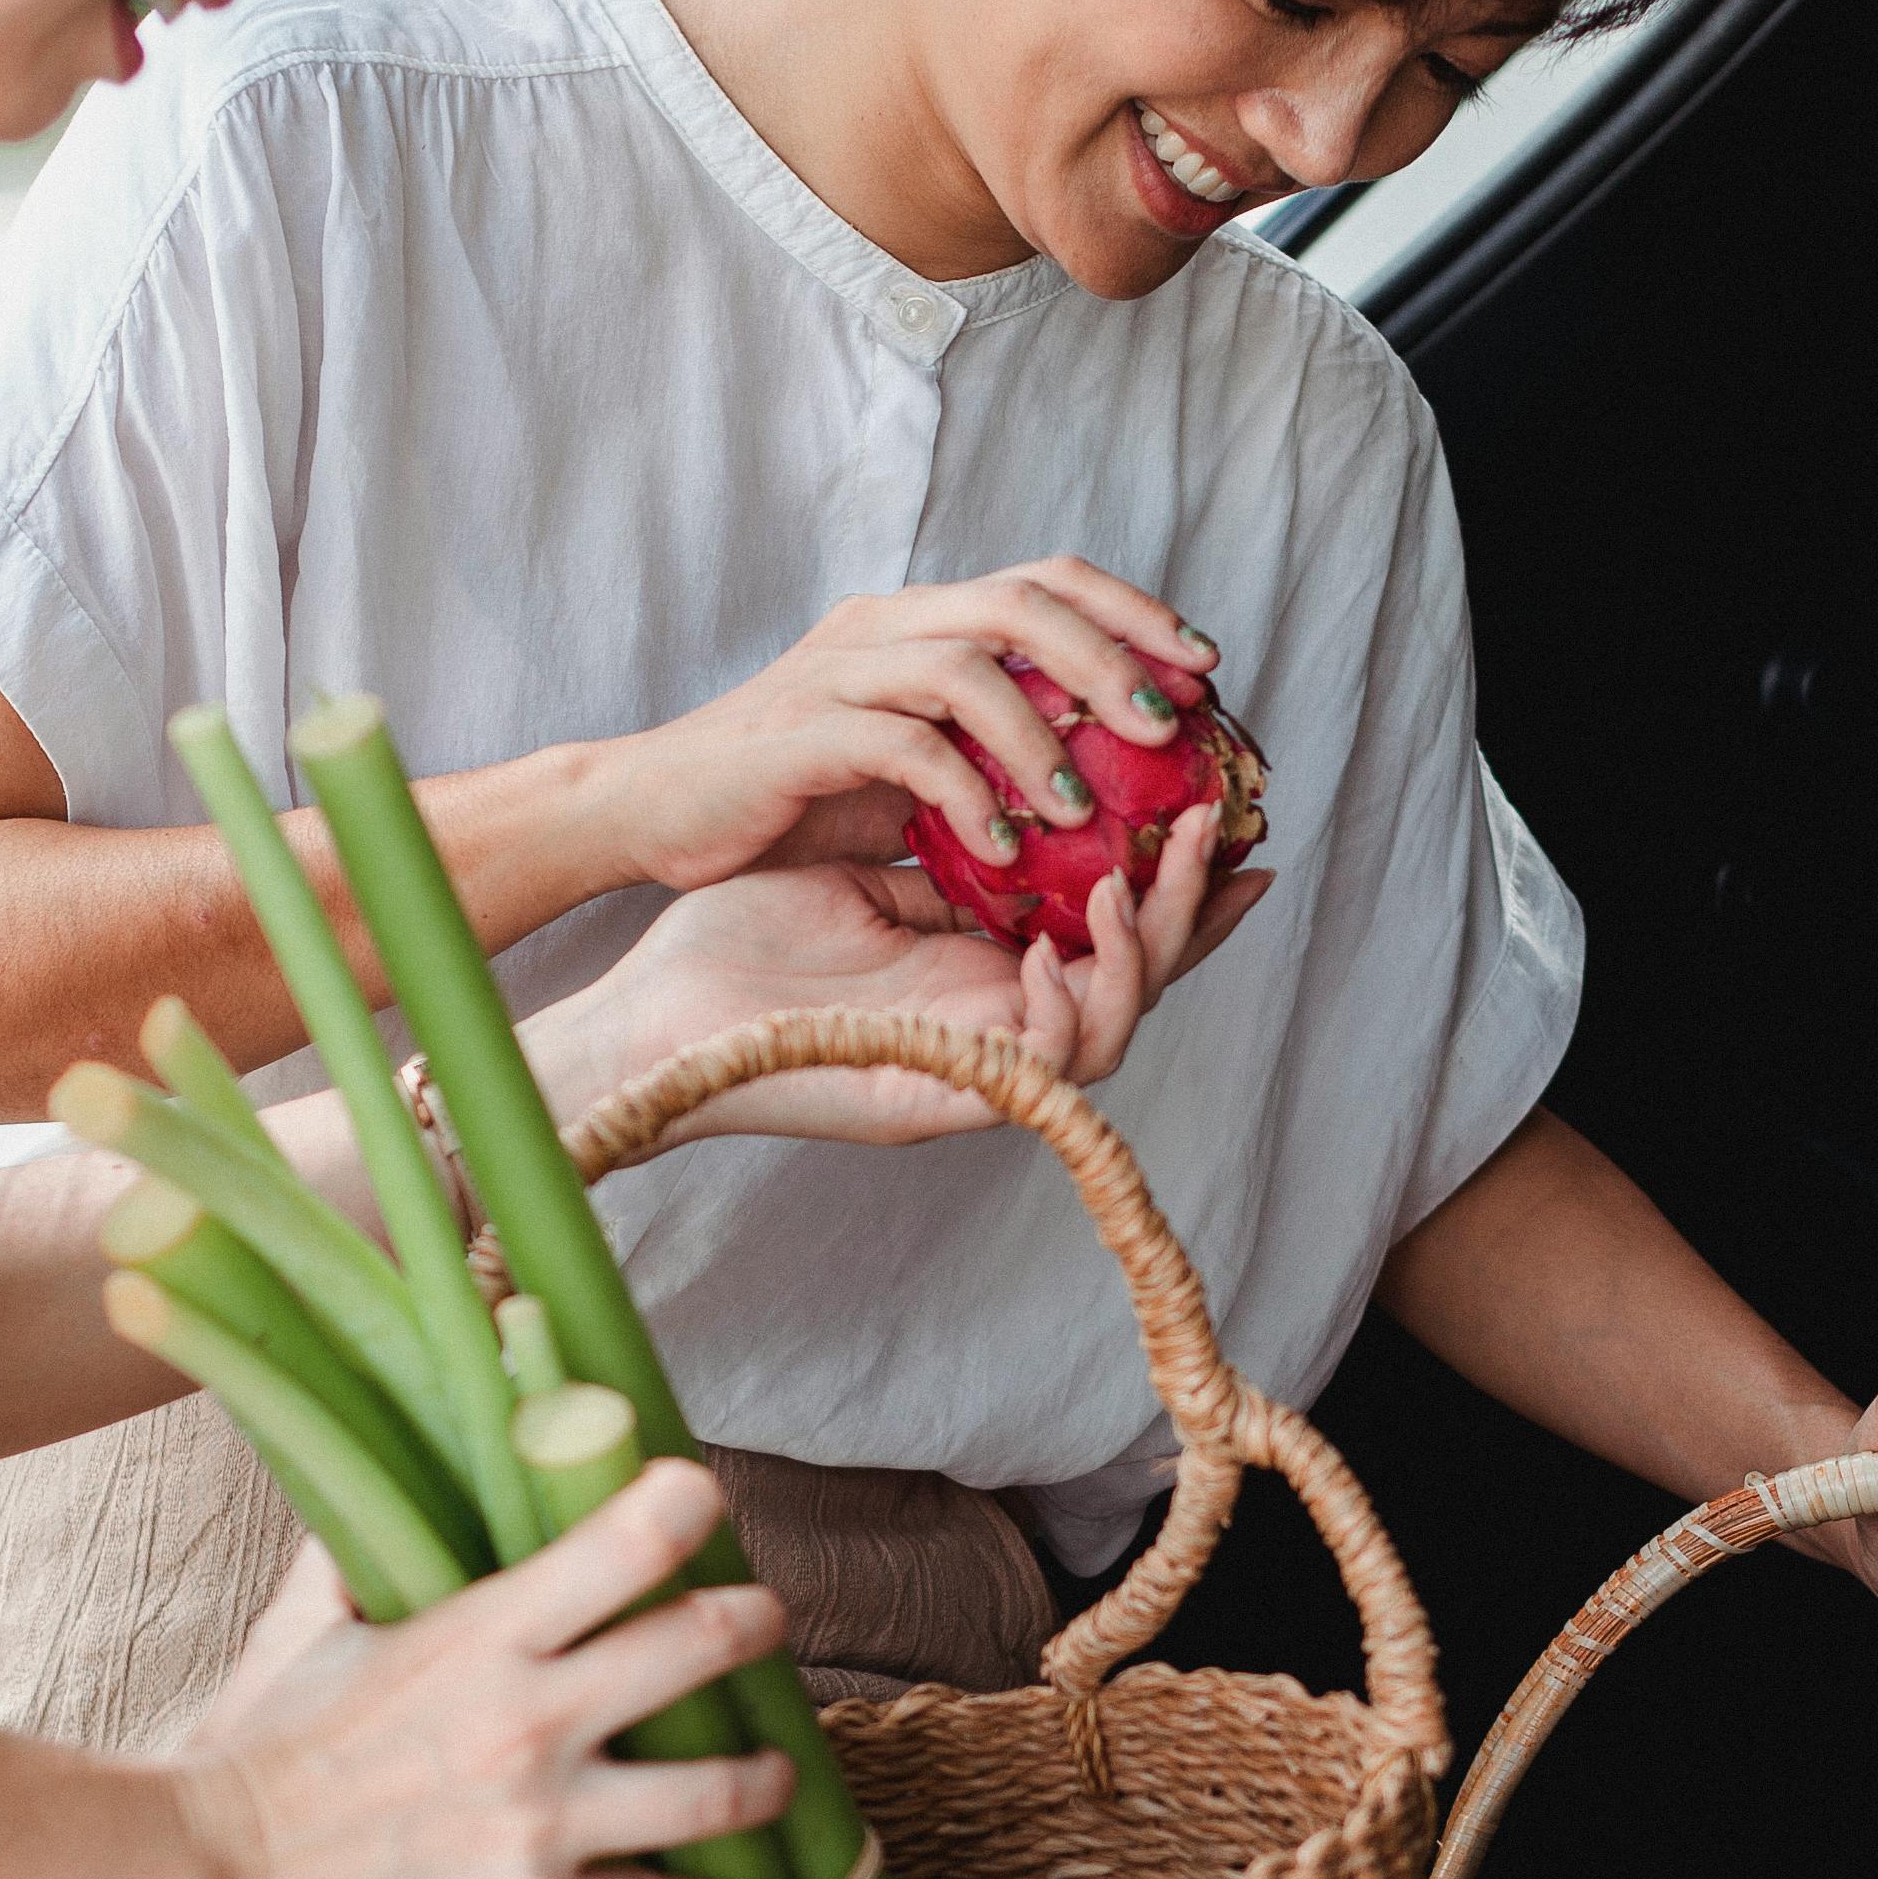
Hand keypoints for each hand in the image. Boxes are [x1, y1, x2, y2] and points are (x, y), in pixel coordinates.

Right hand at [162, 1461, 796, 1878]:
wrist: (209, 1876)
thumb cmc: (252, 1746)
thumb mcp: (305, 1628)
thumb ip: (356, 1553)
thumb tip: (375, 1485)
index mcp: (482, 1633)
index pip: (630, 1539)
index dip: (688, 1506)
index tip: (703, 1501)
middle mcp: (533, 1719)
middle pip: (707, 1646)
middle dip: (757, 1625)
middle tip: (764, 1624)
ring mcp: (545, 1822)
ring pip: (720, 1789)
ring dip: (767, 1773)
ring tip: (776, 1769)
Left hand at [560, 818, 1265, 1147]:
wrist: (652, 1018)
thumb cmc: (736, 945)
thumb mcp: (860, 870)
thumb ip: (945, 846)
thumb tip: (1013, 778)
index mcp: (984, 978)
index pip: (1111, 935)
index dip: (1181, 885)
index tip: (1226, 817)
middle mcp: (997, 1029)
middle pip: (1143, 980)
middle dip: (1194, 907)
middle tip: (1216, 829)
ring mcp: (975, 1070)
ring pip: (1119, 1030)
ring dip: (1146, 953)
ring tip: (1135, 879)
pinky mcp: (941, 1101)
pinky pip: (1045, 1073)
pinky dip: (1067, 1012)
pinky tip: (1048, 952)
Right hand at [591, 562, 1216, 893]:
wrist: (649, 811)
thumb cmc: (786, 799)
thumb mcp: (905, 764)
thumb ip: (986, 751)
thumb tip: (1104, 776)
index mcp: (914, 622)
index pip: (1042, 580)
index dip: (1131, 611)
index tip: (1204, 666)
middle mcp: (881, 626)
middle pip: (1021, 601)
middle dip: (1111, 658)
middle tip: (1171, 728)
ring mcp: (837, 673)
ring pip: (967, 666)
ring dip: (1041, 737)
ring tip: (1082, 810)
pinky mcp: (801, 735)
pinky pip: (903, 746)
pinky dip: (965, 795)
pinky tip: (1003, 851)